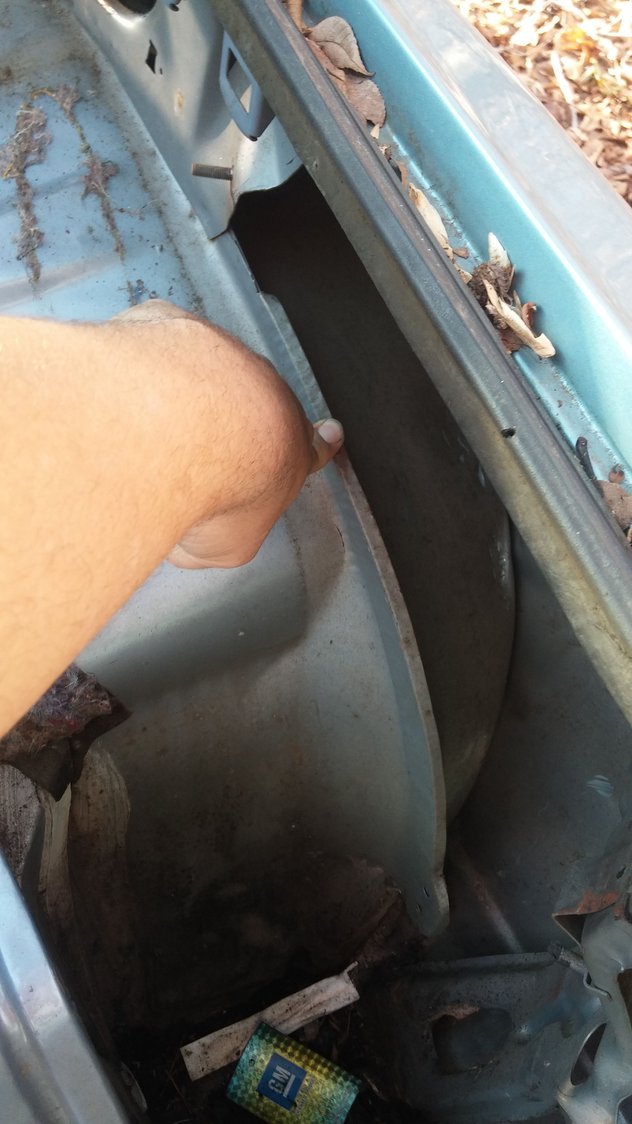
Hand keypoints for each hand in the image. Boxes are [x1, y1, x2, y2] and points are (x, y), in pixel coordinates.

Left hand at [113, 300, 343, 567]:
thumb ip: (211, 539)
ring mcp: (215, 353)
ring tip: (142, 430)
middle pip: (246, 408)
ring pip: (194, 374)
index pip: (310, 449)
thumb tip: (180, 535)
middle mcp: (259, 391)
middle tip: (188, 453)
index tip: (330, 434)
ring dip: (173, 398)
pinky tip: (115, 393)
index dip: (319, 446)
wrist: (186, 427)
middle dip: (222, 427)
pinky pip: (151, 345)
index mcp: (287, 446)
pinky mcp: (169, 326)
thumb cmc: (222, 485)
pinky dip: (135, 366)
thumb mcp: (223, 545)